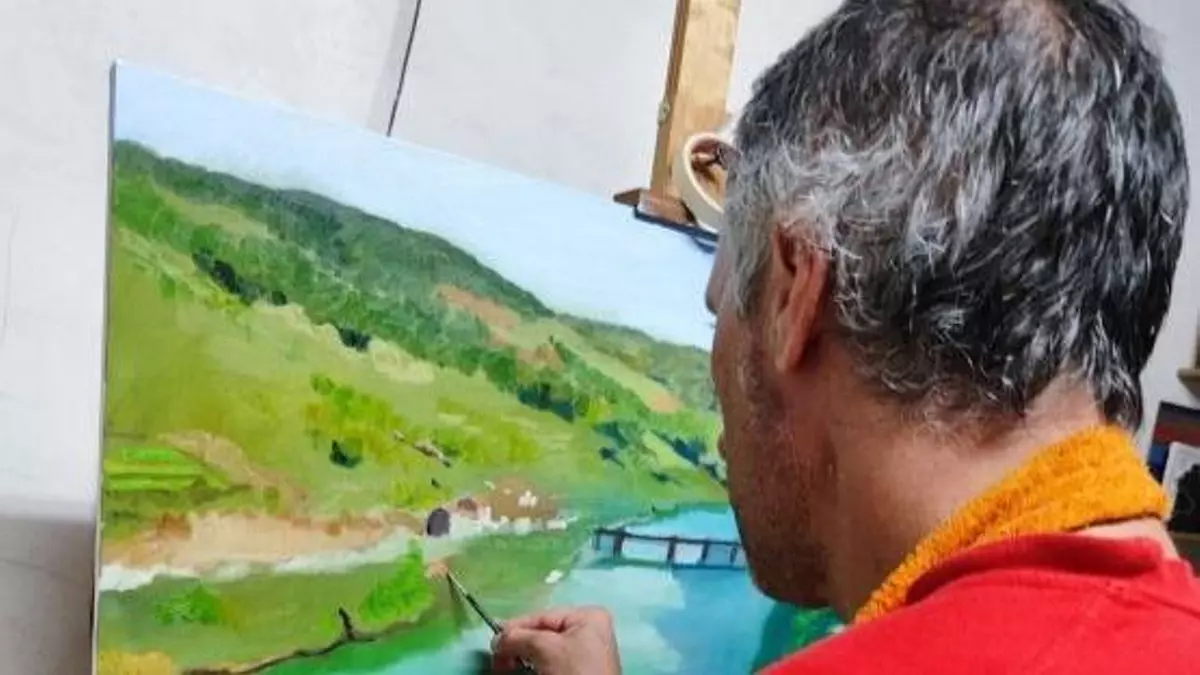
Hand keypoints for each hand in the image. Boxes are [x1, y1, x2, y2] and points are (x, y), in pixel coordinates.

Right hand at [491, 606, 620, 674]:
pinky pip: (550, 664)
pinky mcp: (577, 673)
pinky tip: (521, 671)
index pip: (542, 617)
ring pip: (543, 651)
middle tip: (499, 662)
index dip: (514, 628)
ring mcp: (584, 654)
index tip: (494, 644)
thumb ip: (518, 637)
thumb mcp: (544, 648)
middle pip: (541, 634)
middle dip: (518, 646)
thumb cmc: (573, 672)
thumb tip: (497, 640)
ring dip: (522, 658)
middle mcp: (589, 631)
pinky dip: (533, 667)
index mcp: (587, 617)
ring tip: (507, 668)